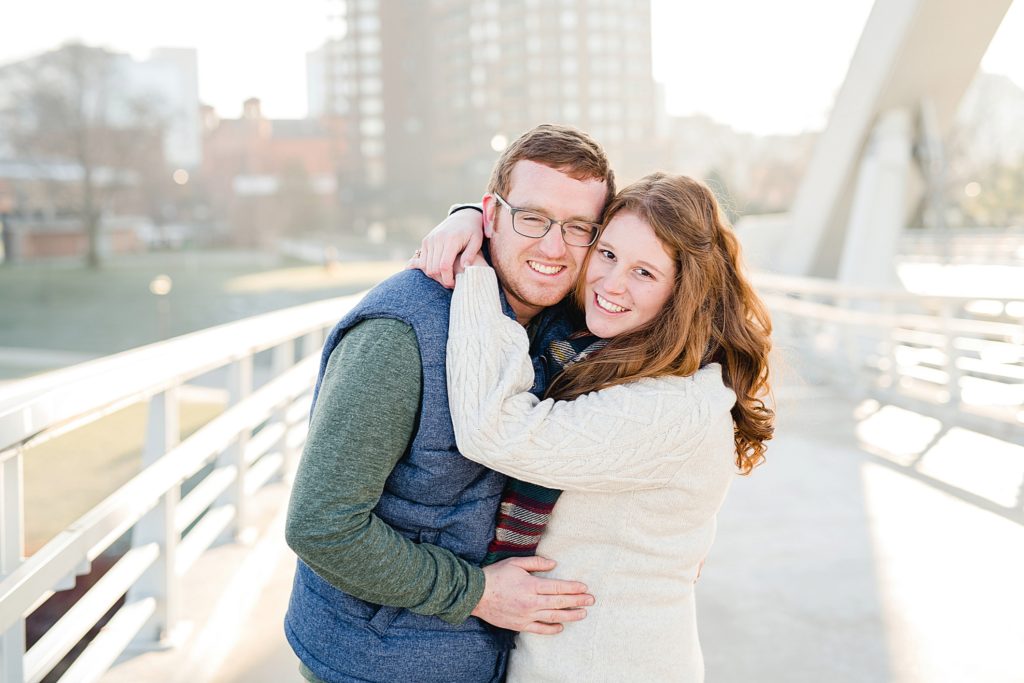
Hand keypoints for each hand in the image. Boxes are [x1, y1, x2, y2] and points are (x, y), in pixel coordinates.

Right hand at [408, 208, 484, 287]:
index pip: (444, 265)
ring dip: (435, 275)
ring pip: (426, 266)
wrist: (463, 216)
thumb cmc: (473, 231)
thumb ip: (471, 254)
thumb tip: (465, 267)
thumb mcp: (477, 241)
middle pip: (433, 268)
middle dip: (441, 279)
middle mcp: (437, 239)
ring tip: (446, 277)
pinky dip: (429, 268)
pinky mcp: (426, 241)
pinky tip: (440, 271)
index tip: (453, 284)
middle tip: (451, 283)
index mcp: (451, 240)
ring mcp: (430, 240)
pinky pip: (423, 261)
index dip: (447, 278)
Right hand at [470, 556, 593, 634]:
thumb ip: (537, 563)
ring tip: (583, 614)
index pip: (558, 587)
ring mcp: (526, 615)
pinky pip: (540, 629)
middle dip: (577, 601)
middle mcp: (531, 602)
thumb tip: (554, 564)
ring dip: (570, 615)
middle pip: (559, 603)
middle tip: (591, 600)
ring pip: (553, 617)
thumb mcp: (516, 563)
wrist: (476, 595)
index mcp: (531, 585)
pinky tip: (561, 626)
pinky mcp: (520, 625)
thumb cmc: (496, 575)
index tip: (584, 587)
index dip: (573, 588)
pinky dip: (552, 629)